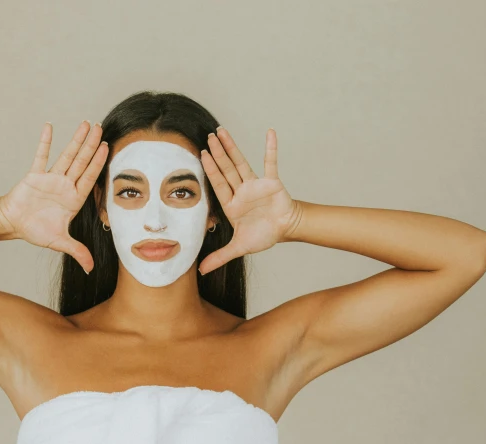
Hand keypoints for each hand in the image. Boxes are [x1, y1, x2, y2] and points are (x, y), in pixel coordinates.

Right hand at [0, 120, 106, 273]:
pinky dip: (45, 142)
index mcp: (74, 199)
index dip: (99, 163)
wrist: (13, 224)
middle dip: (92, 145)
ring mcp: (51, 178)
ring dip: (76, 140)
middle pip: (82, 162)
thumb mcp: (60, 242)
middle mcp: (65, 185)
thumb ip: (77, 251)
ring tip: (86, 123)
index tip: (108, 148)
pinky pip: (41, 155)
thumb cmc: (36, 230)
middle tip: (101, 128)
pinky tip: (50, 126)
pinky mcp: (34, 175)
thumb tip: (90, 269)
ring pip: (67, 155)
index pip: (90, 178)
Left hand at [198, 127, 299, 275]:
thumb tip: (200, 271)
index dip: (209, 170)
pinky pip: (271, 162)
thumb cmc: (262, 235)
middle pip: (226, 169)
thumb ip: (219, 257)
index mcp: (231, 204)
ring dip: (232, 147)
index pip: (217, 184)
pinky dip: (271, 148)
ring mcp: (256, 185)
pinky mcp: (272, 182)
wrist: (285, 230)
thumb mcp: (238, 247)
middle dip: (217, 153)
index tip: (201, 155)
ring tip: (222, 130)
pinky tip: (270, 132)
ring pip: (241, 163)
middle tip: (207, 136)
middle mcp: (241, 191)